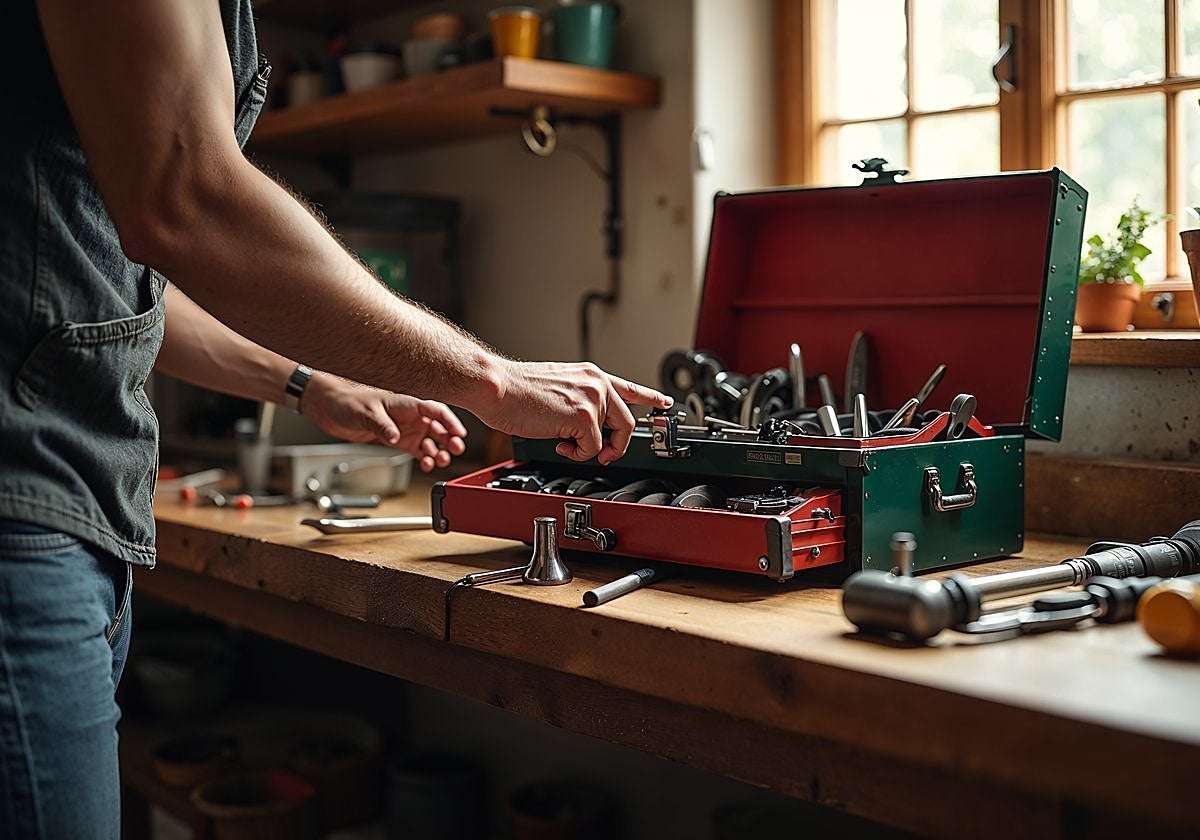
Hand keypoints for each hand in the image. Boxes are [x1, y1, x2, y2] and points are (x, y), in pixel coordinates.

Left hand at [301, 373, 466, 471]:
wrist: (332, 410)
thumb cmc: (348, 403)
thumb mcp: (366, 413)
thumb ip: (382, 425)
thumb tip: (395, 437)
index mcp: (406, 404)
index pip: (436, 410)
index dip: (450, 421)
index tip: (459, 434)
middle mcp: (410, 416)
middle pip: (438, 426)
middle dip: (450, 438)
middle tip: (455, 449)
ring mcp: (405, 429)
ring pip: (431, 441)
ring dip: (439, 451)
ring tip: (442, 460)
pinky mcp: (398, 440)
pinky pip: (418, 451)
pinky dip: (425, 459)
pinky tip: (427, 465)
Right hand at [473, 360, 671, 464]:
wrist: (497, 387)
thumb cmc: (516, 391)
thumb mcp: (558, 388)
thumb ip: (579, 401)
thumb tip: (587, 427)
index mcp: (591, 376)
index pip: (629, 388)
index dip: (650, 398)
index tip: (664, 404)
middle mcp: (597, 384)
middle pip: (628, 423)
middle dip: (617, 446)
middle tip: (603, 455)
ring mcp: (592, 400)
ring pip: (610, 440)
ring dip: (589, 450)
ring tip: (565, 443)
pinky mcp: (583, 417)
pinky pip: (593, 450)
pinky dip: (576, 454)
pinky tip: (558, 443)